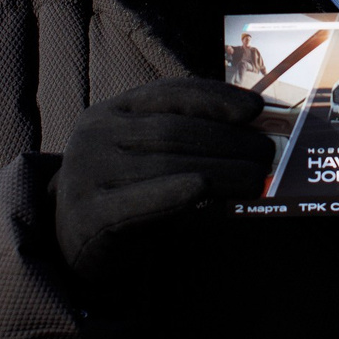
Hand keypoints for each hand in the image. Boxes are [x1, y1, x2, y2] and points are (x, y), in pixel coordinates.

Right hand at [53, 79, 273, 284]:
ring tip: (258, 179)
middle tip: (269, 154)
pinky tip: (204, 189)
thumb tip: (251, 136)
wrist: (69, 245)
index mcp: (109, 113)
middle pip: (174, 130)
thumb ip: (183, 142)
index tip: (255, 109)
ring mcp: (87, 174)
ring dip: (221, 170)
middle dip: (228, 140)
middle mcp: (95, 136)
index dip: (214, 97)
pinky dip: (174, 194)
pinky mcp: (89, 216)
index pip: (168, 93)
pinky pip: (139, 202)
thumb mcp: (144, 158)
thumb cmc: (123, 195)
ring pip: (166, 165)